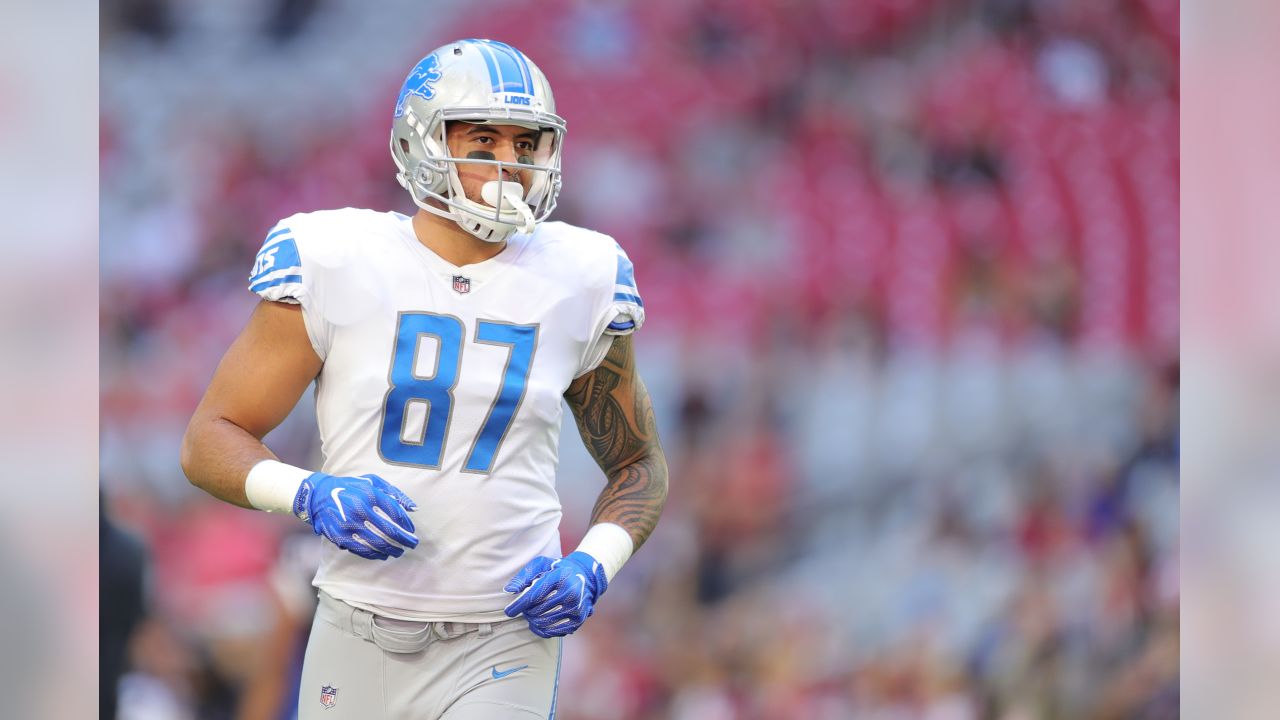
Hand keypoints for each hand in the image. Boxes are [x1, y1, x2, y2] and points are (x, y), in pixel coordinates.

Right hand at [293, 473, 418, 560]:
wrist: (317, 495)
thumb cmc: (350, 487)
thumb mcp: (371, 481)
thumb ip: (394, 492)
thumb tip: (414, 508)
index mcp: (369, 494)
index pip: (395, 512)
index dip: (406, 523)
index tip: (412, 530)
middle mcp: (359, 510)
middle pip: (389, 530)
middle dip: (404, 540)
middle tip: (413, 544)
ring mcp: (349, 525)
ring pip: (377, 543)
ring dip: (391, 550)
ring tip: (399, 552)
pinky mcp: (339, 536)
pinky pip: (361, 549)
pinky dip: (375, 554)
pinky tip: (383, 555)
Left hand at [503, 551, 608, 636]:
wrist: (586, 576)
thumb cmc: (557, 570)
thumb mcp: (541, 564)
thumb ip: (524, 575)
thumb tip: (509, 591)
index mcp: (560, 577)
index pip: (535, 595)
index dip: (519, 605)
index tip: (508, 611)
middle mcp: (570, 593)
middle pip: (538, 610)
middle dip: (526, 611)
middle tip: (525, 608)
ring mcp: (576, 608)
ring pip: (544, 622)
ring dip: (533, 621)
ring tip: (531, 614)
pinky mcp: (578, 620)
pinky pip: (554, 632)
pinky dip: (542, 630)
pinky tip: (537, 625)